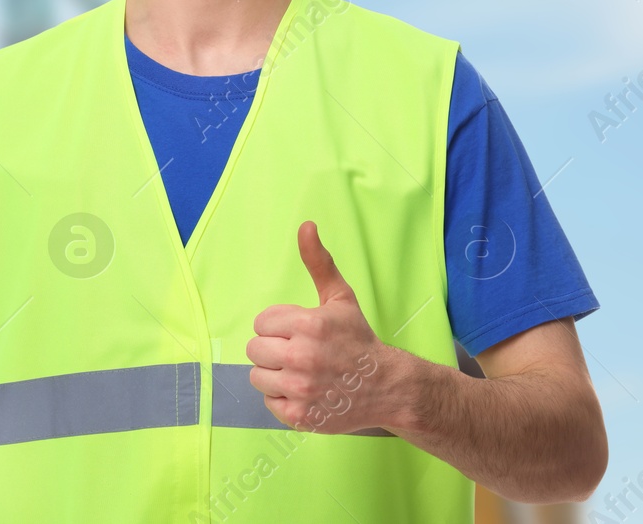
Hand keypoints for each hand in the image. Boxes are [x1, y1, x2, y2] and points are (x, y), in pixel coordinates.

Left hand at [247, 221, 394, 433]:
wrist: (387, 387)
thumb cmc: (357, 339)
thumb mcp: (340, 298)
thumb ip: (319, 262)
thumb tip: (306, 225)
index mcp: (309, 325)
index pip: (262, 323)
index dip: (279, 326)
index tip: (300, 333)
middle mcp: (303, 357)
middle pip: (255, 349)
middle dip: (273, 349)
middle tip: (299, 353)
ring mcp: (301, 389)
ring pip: (257, 376)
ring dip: (275, 374)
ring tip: (300, 372)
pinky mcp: (300, 416)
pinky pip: (269, 402)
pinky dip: (282, 398)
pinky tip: (304, 392)